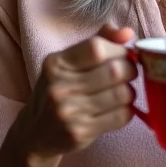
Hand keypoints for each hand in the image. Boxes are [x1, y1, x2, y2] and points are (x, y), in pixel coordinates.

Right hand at [13, 24, 136, 166]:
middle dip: (130, 70)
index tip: (123, 55)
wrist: (35, 134)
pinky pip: (120, 116)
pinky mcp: (79, 133)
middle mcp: (59, 86)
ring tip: (123, 92)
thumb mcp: (69, 63)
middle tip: (128, 74)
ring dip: (130, 92)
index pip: (97, 47)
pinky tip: (117, 109)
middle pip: (114, 70)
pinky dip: (127, 111)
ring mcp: (68, 111)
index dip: (119, 49)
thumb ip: (98, 42)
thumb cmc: (60, 90)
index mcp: (56, 63)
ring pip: (122, 94)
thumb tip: (128, 33)